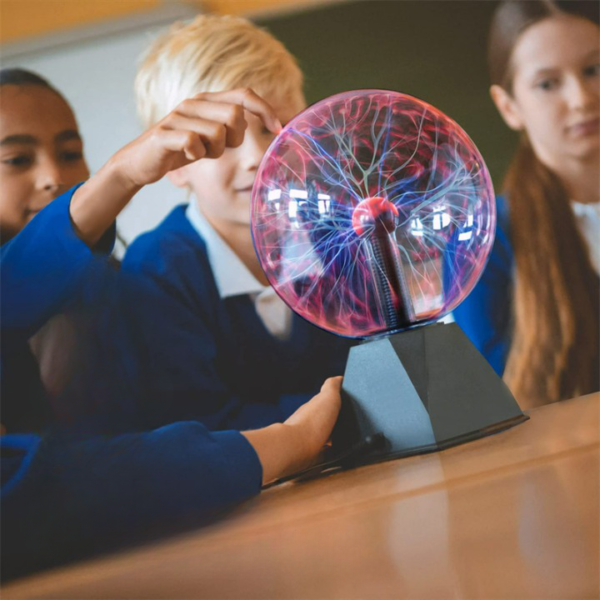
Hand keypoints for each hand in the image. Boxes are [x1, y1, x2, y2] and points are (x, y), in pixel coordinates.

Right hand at [110, 88, 282, 188]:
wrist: (141, 162)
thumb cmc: (182, 150)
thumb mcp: (212, 138)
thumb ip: (232, 129)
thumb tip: (265, 124)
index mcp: (208, 101)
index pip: (244, 95)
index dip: (266, 110)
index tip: (279, 129)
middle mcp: (194, 103)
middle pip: (235, 116)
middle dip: (234, 140)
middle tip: (219, 149)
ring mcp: (178, 116)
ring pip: (217, 133)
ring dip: (214, 152)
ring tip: (200, 153)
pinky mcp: (165, 133)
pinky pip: (193, 142)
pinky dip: (196, 154)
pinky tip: (188, 156)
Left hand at [242, 377, 342, 484]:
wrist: (296, 448)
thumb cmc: (312, 422)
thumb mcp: (328, 397)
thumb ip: (332, 386)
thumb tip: (338, 378)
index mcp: (314, 407)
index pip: (326, 401)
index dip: (336, 402)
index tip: (347, 403)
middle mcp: (309, 422)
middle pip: (325, 419)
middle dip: (336, 422)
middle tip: (350, 424)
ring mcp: (308, 439)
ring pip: (324, 436)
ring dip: (333, 438)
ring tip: (346, 440)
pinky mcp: (309, 455)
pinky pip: (323, 453)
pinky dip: (330, 453)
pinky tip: (336, 455)